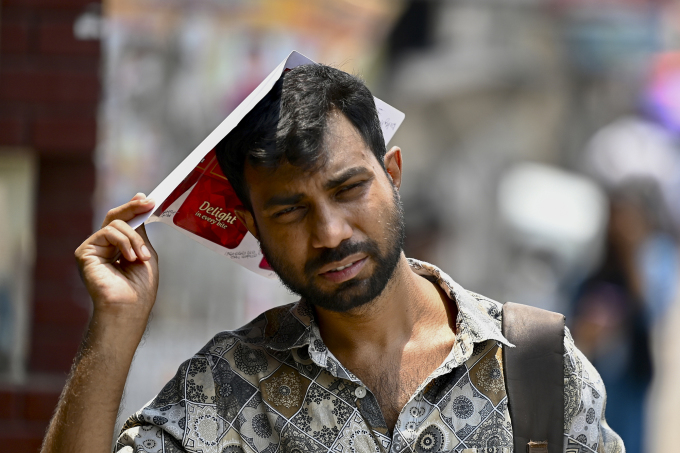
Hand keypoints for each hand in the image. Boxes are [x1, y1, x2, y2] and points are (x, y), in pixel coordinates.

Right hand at [75, 193, 158, 321]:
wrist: (129, 307)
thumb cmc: (140, 287)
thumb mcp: (145, 252)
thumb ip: (139, 232)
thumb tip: (140, 203)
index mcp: (117, 248)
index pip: (123, 222)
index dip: (133, 208)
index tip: (147, 199)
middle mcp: (103, 247)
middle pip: (115, 217)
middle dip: (132, 208)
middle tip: (148, 202)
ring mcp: (93, 249)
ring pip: (115, 224)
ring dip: (134, 238)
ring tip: (141, 257)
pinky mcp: (85, 252)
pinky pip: (107, 233)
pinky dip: (124, 242)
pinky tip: (130, 258)